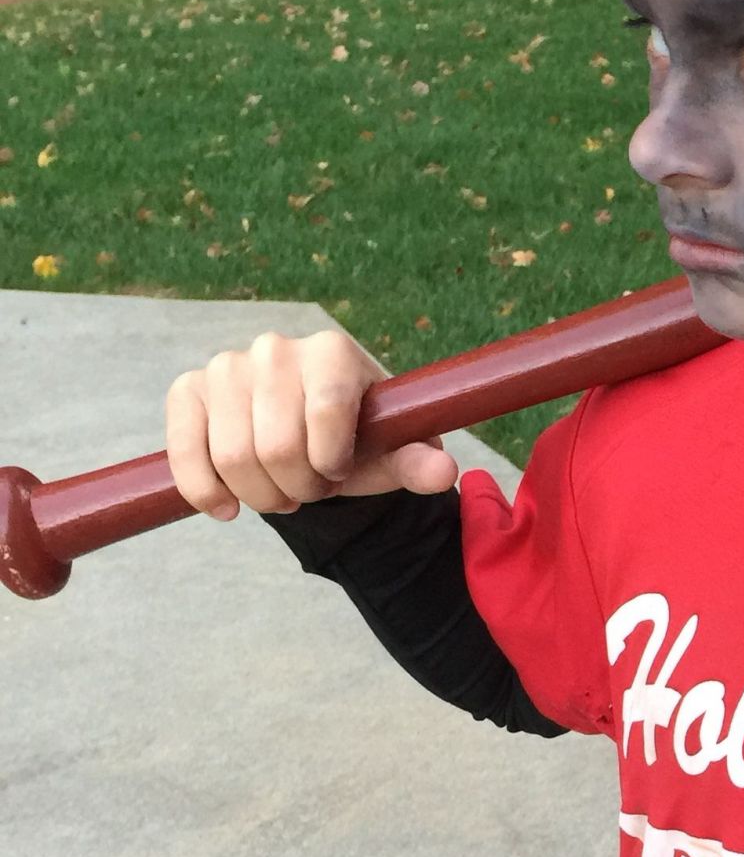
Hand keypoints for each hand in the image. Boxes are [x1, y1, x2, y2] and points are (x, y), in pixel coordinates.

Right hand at [165, 329, 457, 518]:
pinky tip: (227, 508)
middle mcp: (275, 348)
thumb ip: (418, 462)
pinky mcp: (188, 389)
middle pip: (276, 445)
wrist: (312, 433)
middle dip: (298, 487)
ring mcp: (226, 366)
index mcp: (331, 351)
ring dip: (260, 494)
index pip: (325, 413)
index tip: (339, 470)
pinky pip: (185, 451)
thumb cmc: (359, 439)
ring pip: (232, 456)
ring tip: (281, 490)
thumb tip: (444, 473)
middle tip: (310, 489)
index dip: (332, 462)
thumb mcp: (394, 453)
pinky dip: (206, 491)